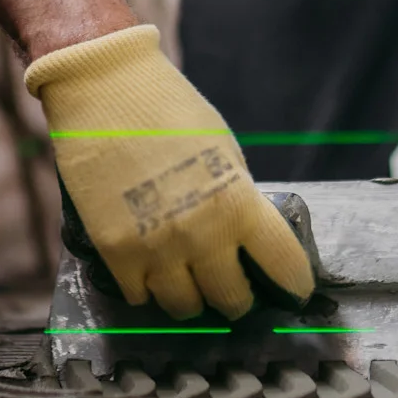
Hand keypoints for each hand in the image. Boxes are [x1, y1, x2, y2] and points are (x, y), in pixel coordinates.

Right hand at [23, 25, 315, 320]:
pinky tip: (149, 269)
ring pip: (183, 308)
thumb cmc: (169, 109)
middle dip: (237, 297)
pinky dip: (147, 288)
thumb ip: (237, 197)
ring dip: (190, 297)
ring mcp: (156, 247)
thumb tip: (246, 237)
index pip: (284, 267)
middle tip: (231, 286)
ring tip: (187, 280)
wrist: (105, 89)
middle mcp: (202, 234)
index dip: (293, 285)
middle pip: (232, 300)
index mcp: (239, 203)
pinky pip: (138, 295)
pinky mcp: (115, 250)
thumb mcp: (223, 150)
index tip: (291, 289)